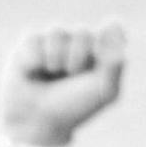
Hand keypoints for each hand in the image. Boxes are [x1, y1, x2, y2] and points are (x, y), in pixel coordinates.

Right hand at [0, 24, 127, 146]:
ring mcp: (54, 41)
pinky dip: (34, 59)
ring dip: (55, 58)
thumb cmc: (74, 107)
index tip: (103, 56)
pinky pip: (34, 38)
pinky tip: (33, 73)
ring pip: (57, 32)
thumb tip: (115, 25)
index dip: (106, 40)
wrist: (37, 121)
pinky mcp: (29, 43)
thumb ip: (115, 62)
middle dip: (77, 59)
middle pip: (82, 33)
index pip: (111, 30)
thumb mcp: (104, 91)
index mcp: (100, 53)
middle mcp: (78, 43)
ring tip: (52, 74)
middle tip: (71, 76)